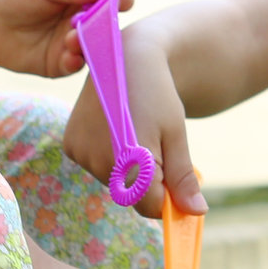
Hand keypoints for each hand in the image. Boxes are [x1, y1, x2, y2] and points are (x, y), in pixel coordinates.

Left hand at [0, 0, 129, 77]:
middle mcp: (87, 19)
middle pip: (111, 24)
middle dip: (106, 25)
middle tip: (92, 23)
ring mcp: (75, 42)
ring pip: (97, 48)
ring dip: (89, 44)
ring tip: (71, 38)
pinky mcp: (61, 64)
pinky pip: (77, 65)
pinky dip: (76, 61)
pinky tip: (67, 54)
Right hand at [64, 25, 203, 218]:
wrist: (126, 56)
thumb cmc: (158, 94)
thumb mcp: (176, 134)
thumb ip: (182, 177)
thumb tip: (196, 212)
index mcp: (127, 155)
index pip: (150, 205)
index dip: (169, 198)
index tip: (181, 183)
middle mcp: (96, 157)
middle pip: (131, 195)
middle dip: (150, 181)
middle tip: (157, 143)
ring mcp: (79, 152)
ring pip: (115, 183)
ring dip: (130, 170)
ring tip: (136, 131)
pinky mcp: (71, 146)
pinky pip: (99, 169)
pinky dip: (113, 160)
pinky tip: (117, 131)